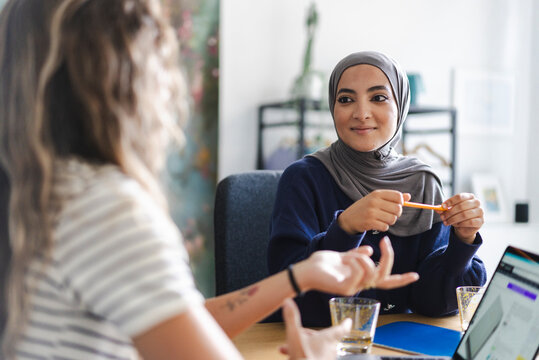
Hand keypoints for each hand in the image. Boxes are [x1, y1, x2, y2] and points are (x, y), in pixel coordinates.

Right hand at [280, 298, 350, 359]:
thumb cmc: (302, 356)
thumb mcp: (294, 335)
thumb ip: (292, 318)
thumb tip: (288, 302)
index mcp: (328, 338)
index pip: (341, 329)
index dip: (345, 324)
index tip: (348, 321)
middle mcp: (330, 349)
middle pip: (323, 337)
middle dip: (310, 334)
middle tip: (300, 333)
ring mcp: (326, 358)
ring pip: (316, 347)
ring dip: (304, 344)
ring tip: (289, 346)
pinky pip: (312, 355)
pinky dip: (303, 353)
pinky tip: (290, 354)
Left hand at [294, 238, 418, 294]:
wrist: (305, 270)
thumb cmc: (322, 264)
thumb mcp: (342, 256)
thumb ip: (356, 254)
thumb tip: (370, 250)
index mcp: (361, 277)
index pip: (386, 280)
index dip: (401, 279)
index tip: (416, 275)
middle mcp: (360, 285)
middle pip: (385, 276)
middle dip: (389, 258)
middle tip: (386, 241)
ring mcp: (353, 288)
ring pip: (373, 273)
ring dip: (363, 259)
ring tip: (349, 254)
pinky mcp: (345, 288)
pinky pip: (360, 274)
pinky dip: (356, 262)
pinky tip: (346, 258)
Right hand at [337, 190, 410, 233]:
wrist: (348, 218)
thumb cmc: (365, 208)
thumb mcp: (376, 199)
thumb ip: (392, 197)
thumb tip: (408, 196)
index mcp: (377, 194)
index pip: (398, 196)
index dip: (400, 203)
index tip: (394, 206)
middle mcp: (374, 201)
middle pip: (398, 209)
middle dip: (396, 214)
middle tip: (389, 215)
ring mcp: (371, 212)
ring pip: (393, 219)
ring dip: (389, 222)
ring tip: (382, 220)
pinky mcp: (369, 222)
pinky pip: (385, 227)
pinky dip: (383, 227)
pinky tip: (377, 224)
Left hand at [438, 193, 483, 243]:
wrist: (465, 227)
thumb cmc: (458, 215)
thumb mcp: (450, 211)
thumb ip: (444, 209)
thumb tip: (438, 209)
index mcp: (469, 196)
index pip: (460, 196)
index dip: (450, 201)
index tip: (443, 206)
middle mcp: (476, 202)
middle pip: (461, 206)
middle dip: (450, 212)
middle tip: (442, 217)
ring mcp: (480, 211)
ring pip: (465, 214)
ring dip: (453, 219)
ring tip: (447, 222)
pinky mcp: (481, 221)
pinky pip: (470, 222)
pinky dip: (461, 224)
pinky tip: (456, 225)